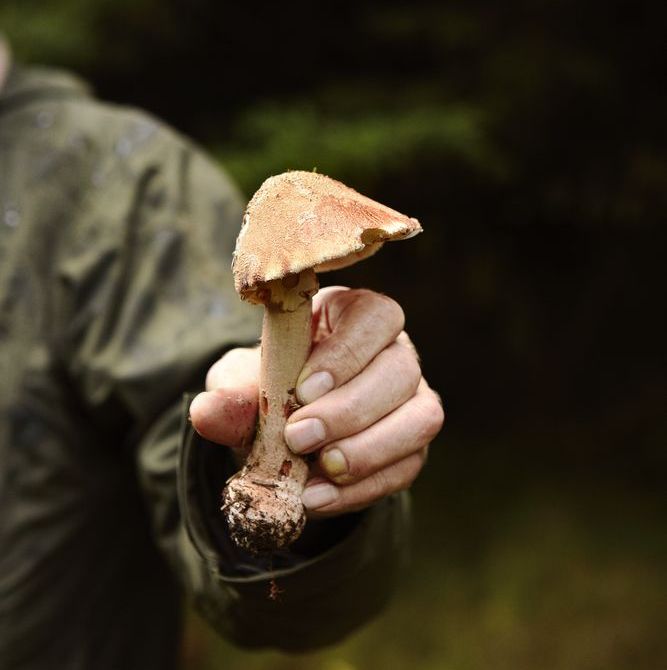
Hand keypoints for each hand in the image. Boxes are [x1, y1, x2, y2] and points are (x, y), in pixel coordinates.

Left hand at [189, 287, 443, 516]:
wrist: (285, 430)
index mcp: (355, 317)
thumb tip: (208, 410)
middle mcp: (394, 353)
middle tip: (298, 437)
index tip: (303, 389)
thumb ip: (230, 394)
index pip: (376, 317)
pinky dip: (363, 489)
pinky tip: (319, 498)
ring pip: (420, 419)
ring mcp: (411, 399)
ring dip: (370, 450)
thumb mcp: (242, 384)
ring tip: (320, 472)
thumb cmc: (271, 387)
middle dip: (350, 409)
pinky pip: (406, 467)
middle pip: (401, 370)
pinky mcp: (411, 446)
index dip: (347, 352)